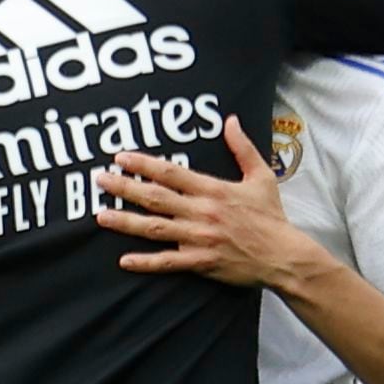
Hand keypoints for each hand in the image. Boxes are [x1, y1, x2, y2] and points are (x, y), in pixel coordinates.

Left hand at [97, 118, 312, 289]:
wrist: (284, 256)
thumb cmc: (271, 217)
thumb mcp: (261, 177)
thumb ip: (242, 148)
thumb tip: (231, 120)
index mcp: (213, 190)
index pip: (171, 173)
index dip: (144, 164)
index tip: (120, 157)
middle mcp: (202, 213)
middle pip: (156, 197)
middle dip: (125, 188)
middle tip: (99, 179)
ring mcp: (199, 239)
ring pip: (156, 229)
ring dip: (126, 222)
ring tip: (101, 215)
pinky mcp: (201, 262)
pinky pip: (168, 262)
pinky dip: (146, 263)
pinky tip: (124, 260)